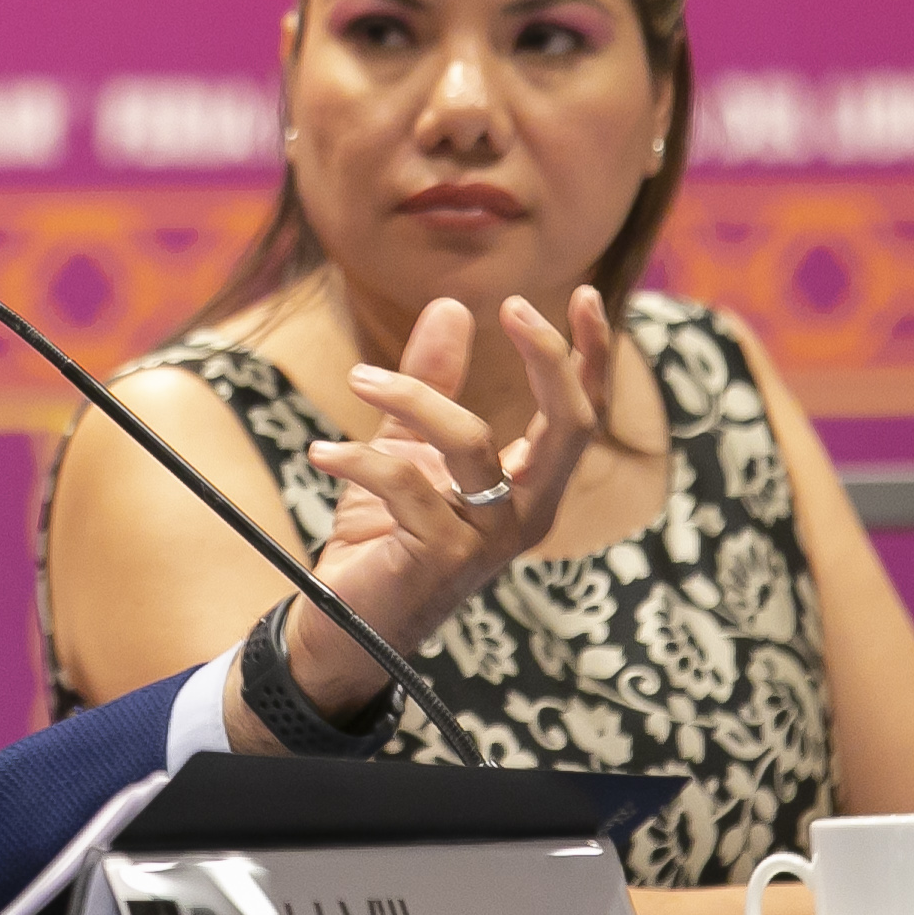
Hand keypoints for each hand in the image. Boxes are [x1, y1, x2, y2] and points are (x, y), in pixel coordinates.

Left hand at [236, 288, 614, 734]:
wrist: (341, 622)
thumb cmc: (383, 534)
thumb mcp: (406, 445)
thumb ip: (431, 383)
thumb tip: (453, 308)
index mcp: (529, 484)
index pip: (582, 413)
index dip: (593, 354)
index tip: (581, 292)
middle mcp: (526, 513)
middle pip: (571, 424)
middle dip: (550, 358)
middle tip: (512, 306)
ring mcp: (488, 539)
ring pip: (473, 440)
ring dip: (412, 395)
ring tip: (360, 376)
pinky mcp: (442, 558)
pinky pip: (405, 481)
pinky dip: (357, 457)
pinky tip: (321, 452)